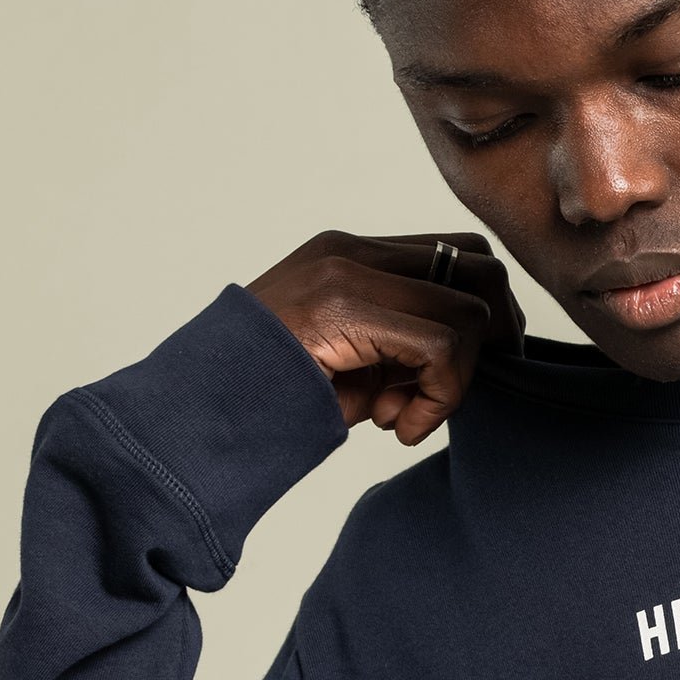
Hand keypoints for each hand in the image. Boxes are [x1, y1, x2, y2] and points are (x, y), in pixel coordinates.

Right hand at [246, 229, 524, 444]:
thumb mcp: (349, 368)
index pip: (455, 257)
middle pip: (479, 265)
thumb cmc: (265, 401)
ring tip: (403, 419)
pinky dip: (440, 398)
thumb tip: (468, 365)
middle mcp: (351, 251)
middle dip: (490, 338)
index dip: (480, 319)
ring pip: (470, 308)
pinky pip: (444, 345)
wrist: (188, 415)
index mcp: (350, 256)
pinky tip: (397, 428)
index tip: (451, 380)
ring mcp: (346, 273)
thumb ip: (401, 351)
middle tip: (450, 394)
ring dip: (456, 380)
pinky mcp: (344, 308)